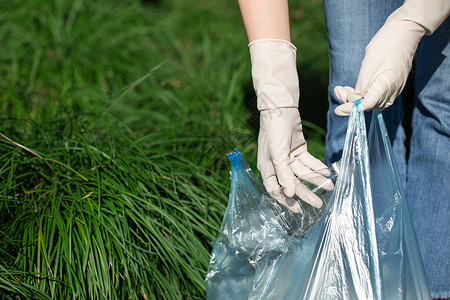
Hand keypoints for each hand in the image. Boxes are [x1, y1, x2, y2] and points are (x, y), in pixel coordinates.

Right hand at [258, 108, 332, 211]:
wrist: (281, 109)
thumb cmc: (274, 130)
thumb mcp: (278, 152)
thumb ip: (284, 173)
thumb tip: (290, 193)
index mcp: (267, 168)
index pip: (276, 190)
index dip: (286, 201)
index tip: (299, 210)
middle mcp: (278, 166)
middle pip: (293, 183)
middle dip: (306, 193)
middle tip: (318, 203)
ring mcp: (289, 159)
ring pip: (303, 174)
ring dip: (315, 179)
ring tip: (329, 187)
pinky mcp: (299, 151)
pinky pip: (309, 163)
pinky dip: (317, 167)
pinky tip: (327, 173)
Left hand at [334, 0, 449, 115]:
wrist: (404, 32)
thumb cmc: (386, 44)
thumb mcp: (369, 64)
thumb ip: (362, 85)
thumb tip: (353, 101)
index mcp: (387, 85)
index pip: (366, 105)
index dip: (350, 109)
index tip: (337, 110)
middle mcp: (392, 91)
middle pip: (368, 105)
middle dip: (350, 102)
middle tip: (337, 90)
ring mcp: (393, 89)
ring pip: (371, 102)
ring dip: (355, 98)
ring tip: (342, 89)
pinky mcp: (391, 85)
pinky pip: (375, 96)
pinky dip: (363, 95)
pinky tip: (353, 88)